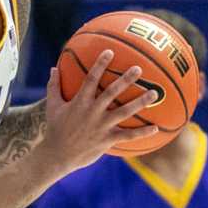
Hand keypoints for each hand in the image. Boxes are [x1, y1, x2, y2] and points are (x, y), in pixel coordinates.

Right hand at [45, 48, 143, 172]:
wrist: (57, 155)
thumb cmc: (55, 129)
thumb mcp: (52, 106)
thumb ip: (53, 86)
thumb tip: (53, 68)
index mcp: (80, 102)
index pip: (91, 79)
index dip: (100, 65)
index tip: (110, 52)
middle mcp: (92, 112)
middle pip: (112, 92)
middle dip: (125, 80)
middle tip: (139, 68)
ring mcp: (101, 126)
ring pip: (124, 112)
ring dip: (140, 102)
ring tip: (154, 93)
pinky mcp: (107, 140)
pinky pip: (128, 136)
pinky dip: (142, 132)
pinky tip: (156, 127)